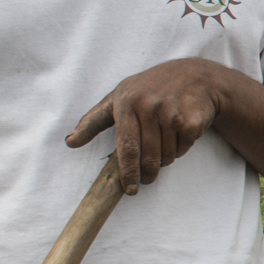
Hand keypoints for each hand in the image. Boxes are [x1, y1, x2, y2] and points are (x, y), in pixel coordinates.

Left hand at [68, 59, 233, 192]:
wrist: (193, 75)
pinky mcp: (191, 118)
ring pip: (167, 154)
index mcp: (126, 102)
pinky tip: (180, 132)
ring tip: (166, 141)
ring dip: (166, 156)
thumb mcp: (118, 97)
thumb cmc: (148, 88)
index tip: (130, 189)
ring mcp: (172, 112)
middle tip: (147, 178)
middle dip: (148, 173)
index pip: (126, 146)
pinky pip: (183, 147)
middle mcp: (149, 106)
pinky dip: (182, 146)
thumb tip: (70, 142)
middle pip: (148, 156)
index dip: (127, 171)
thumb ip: (93, 121)